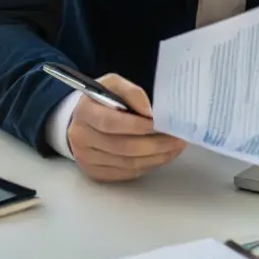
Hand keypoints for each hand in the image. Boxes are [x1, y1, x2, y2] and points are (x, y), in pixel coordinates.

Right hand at [67, 74, 185, 182]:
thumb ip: (131, 92)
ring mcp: (87, 160)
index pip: (111, 123)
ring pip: (128, 163)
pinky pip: (127, 173)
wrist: (81, 122)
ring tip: (175, 146)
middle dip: (155, 143)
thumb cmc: (101, 100)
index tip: (160, 123)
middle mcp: (81, 138)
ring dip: (156, 157)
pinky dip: (149, 165)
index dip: (137, 125)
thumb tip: (148, 111)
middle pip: (122, 147)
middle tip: (177, 138)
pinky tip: (162, 156)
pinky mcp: (97, 174)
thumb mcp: (112, 84)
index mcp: (84, 112)